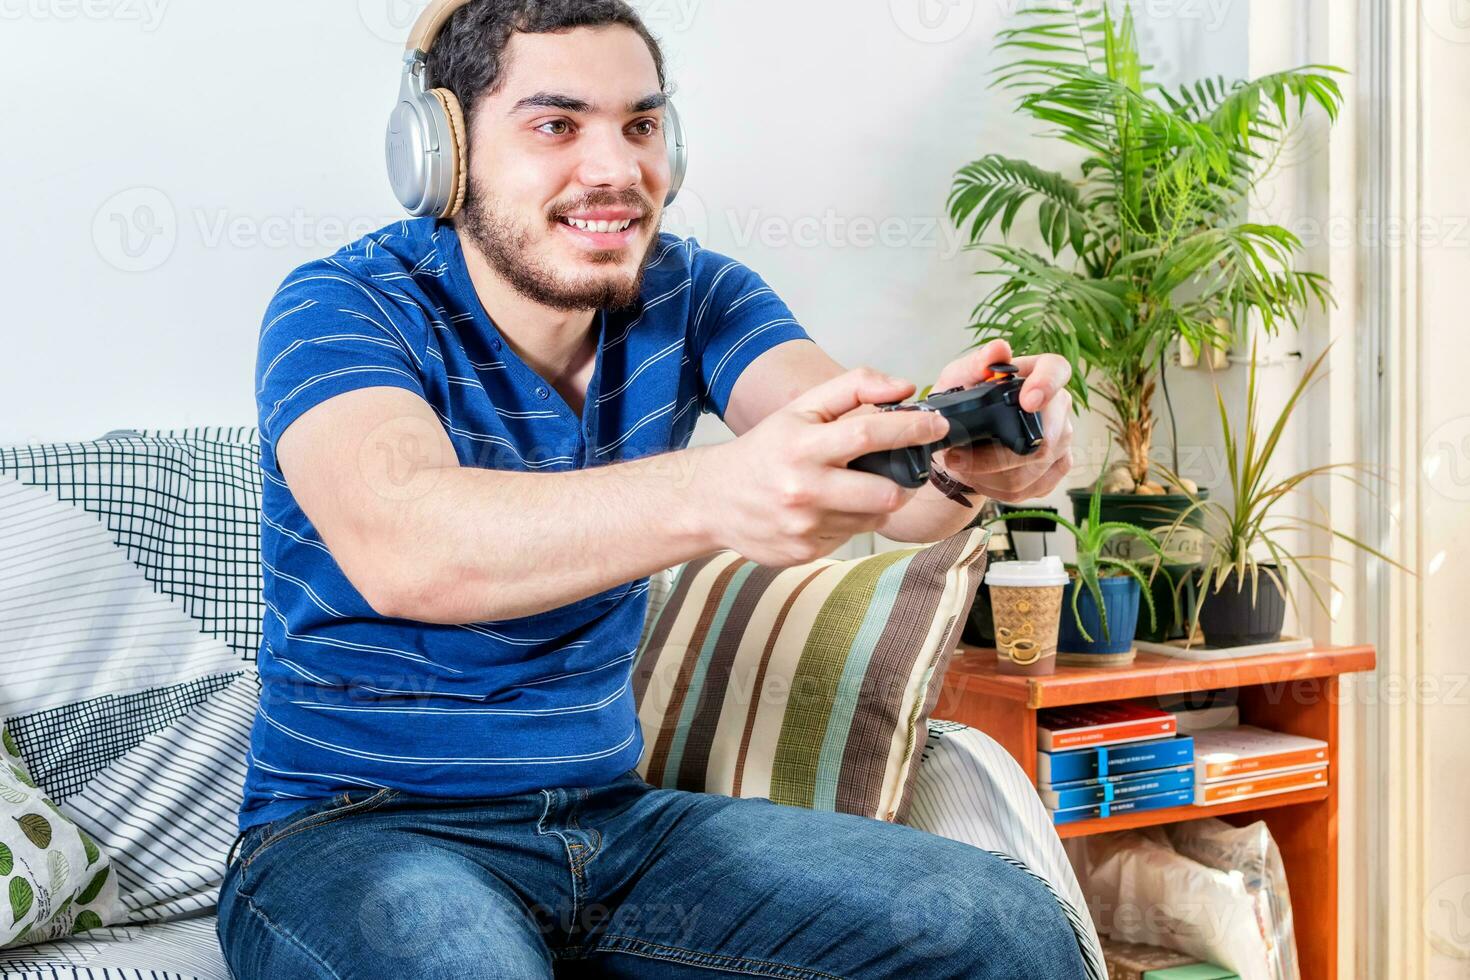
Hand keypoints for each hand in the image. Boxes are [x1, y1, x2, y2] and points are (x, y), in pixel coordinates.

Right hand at [699, 368, 949, 565]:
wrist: (713, 499)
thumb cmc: (764, 450)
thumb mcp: (800, 409)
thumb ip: (853, 388)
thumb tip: (904, 388)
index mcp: (801, 445)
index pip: (868, 434)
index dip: (911, 430)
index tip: (937, 425)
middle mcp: (803, 488)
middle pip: (884, 492)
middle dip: (904, 482)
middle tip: (901, 470)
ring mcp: (804, 526)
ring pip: (872, 518)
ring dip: (875, 502)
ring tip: (852, 488)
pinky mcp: (804, 552)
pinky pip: (850, 536)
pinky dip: (849, 521)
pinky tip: (826, 509)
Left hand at [930, 339, 1073, 503]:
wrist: (963, 441)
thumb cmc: (964, 402)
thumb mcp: (958, 379)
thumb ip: (976, 363)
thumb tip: (999, 349)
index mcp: (1037, 372)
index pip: (1057, 370)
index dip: (1047, 386)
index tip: (1027, 402)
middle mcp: (1058, 405)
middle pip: (1047, 436)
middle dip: (996, 454)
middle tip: (956, 457)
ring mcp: (1062, 438)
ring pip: (1035, 467)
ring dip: (990, 474)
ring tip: (961, 467)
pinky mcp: (1058, 467)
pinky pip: (1034, 486)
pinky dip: (1000, 487)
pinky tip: (981, 478)